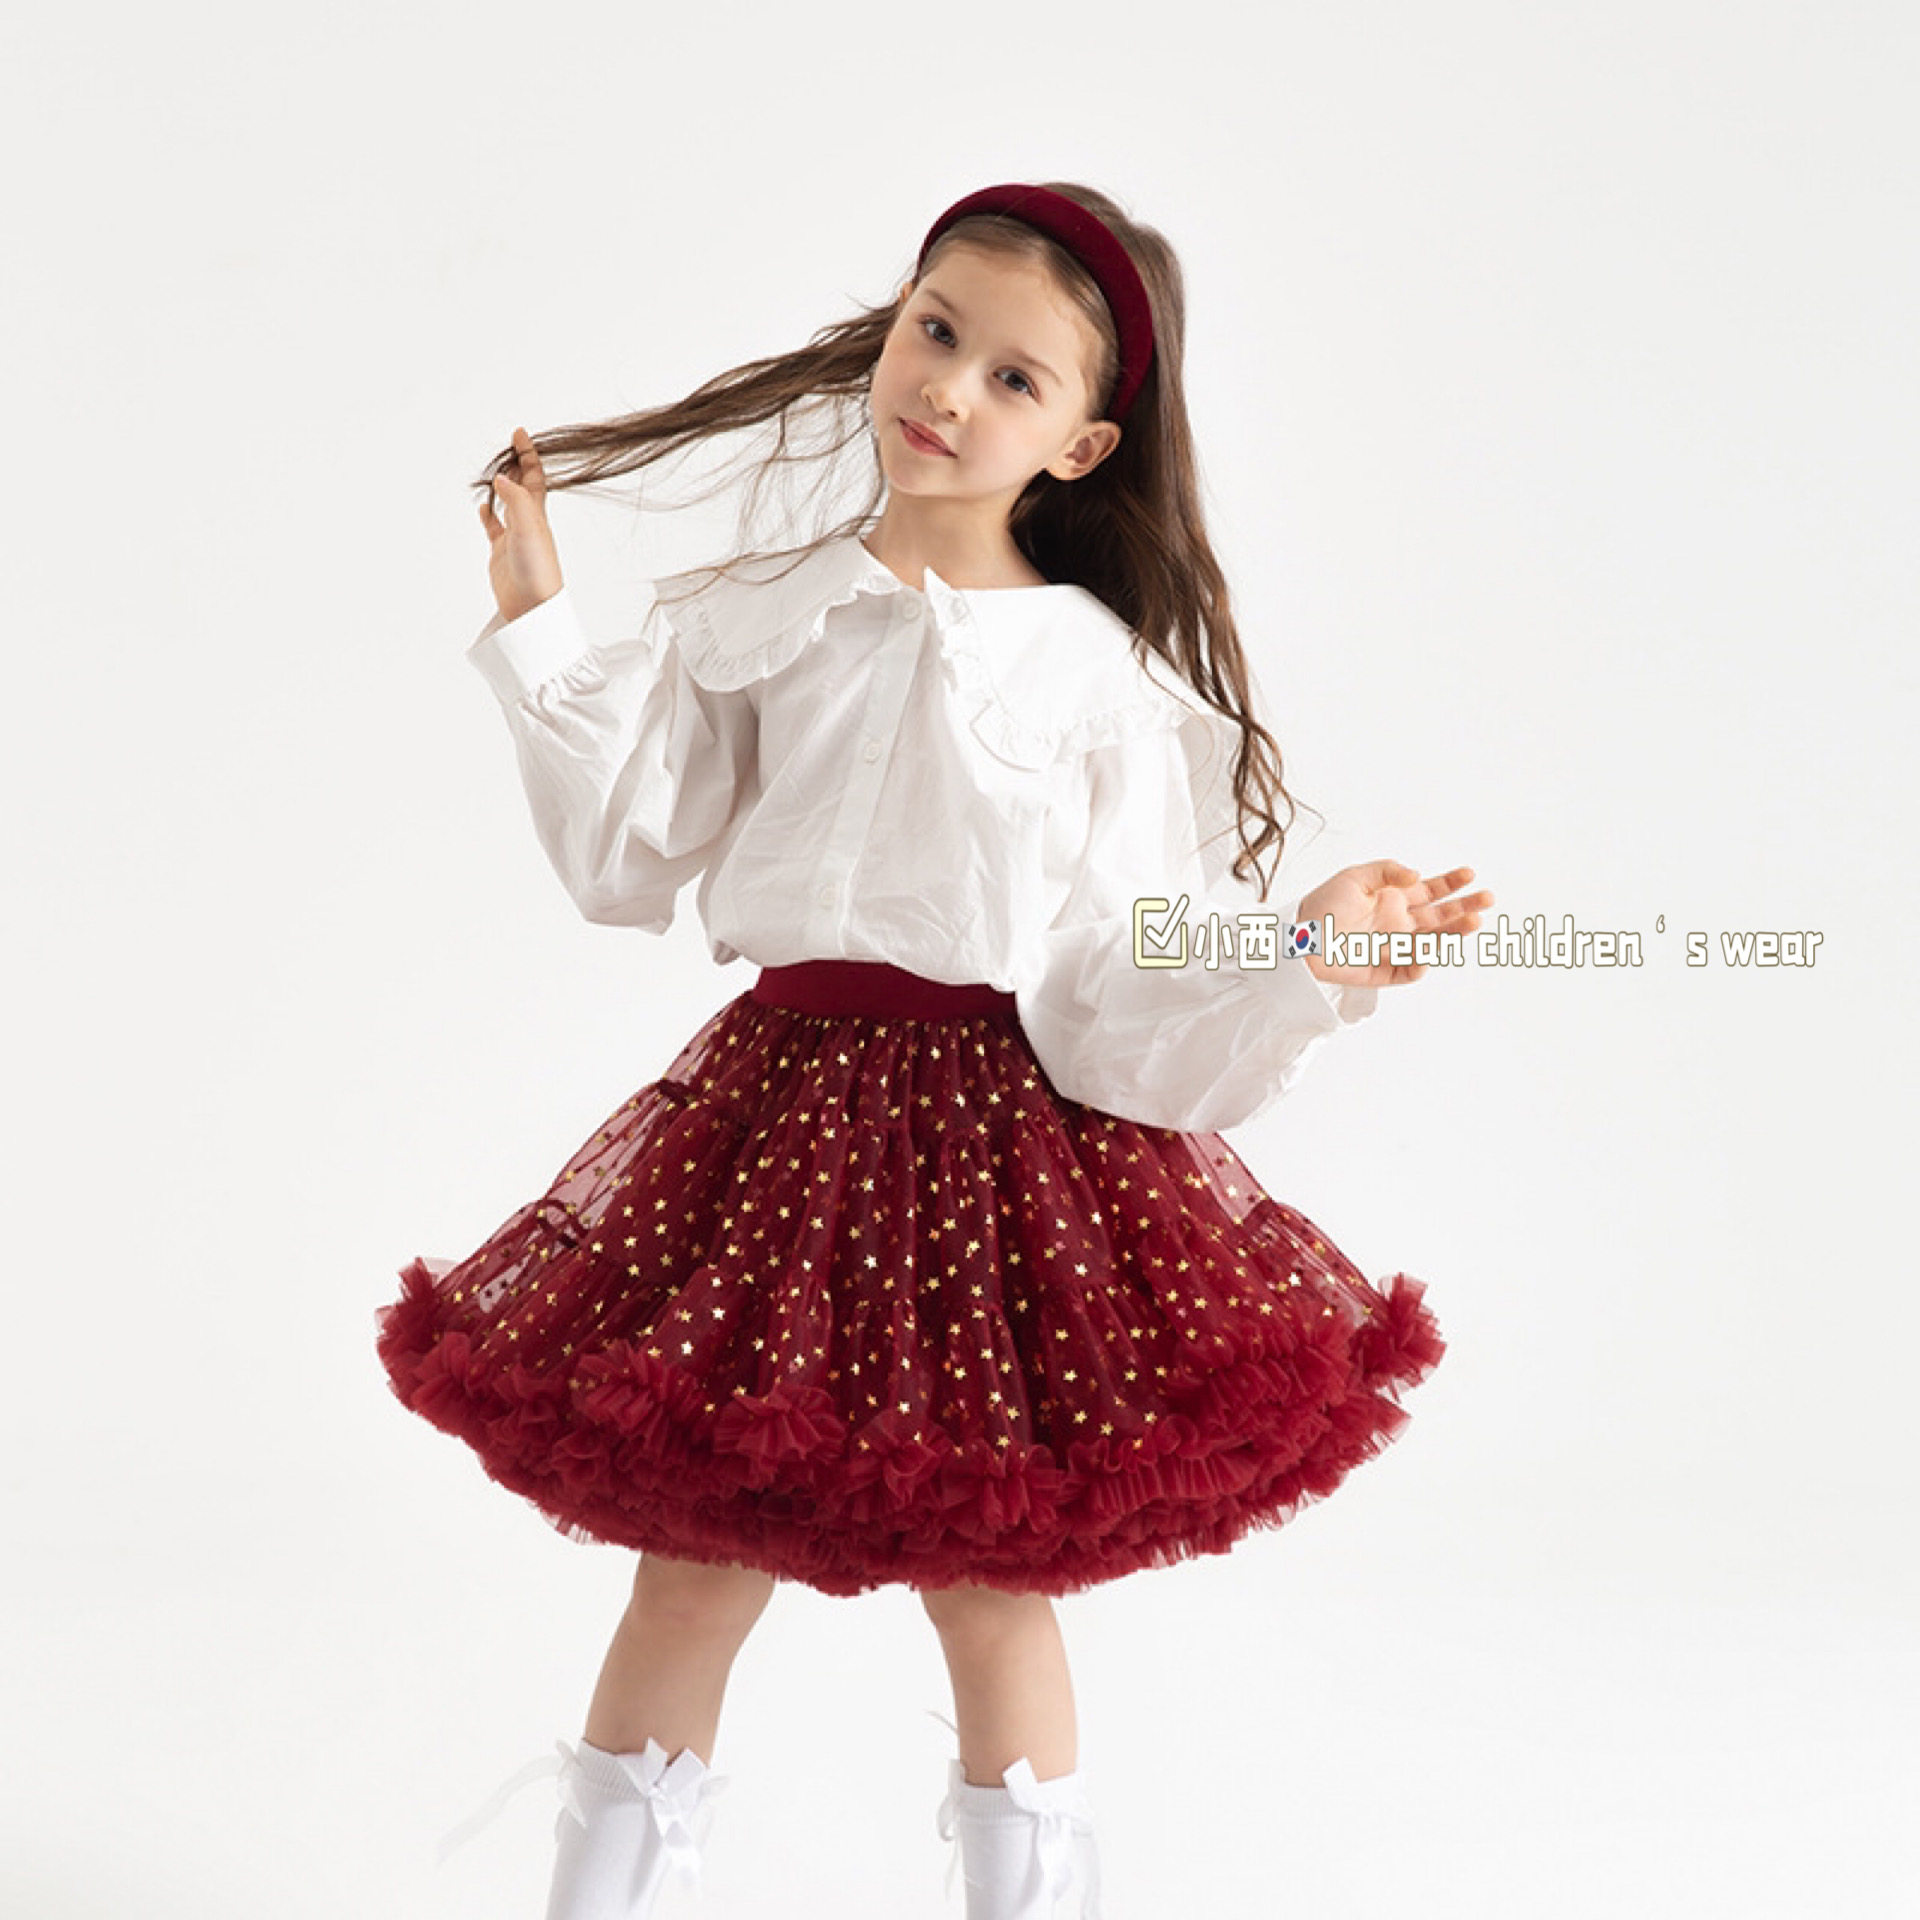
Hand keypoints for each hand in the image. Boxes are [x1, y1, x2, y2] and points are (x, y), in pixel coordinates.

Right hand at [478, 426, 564, 621]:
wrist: (533, 606)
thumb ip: (516, 500)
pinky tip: (484, 508)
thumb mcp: (529, 527)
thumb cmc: (537, 570)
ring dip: (501, 487)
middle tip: (508, 446)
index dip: (528, 453)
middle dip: (516, 464)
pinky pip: (494, 527)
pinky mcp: (502, 552)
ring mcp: (515, 536)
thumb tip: (503, 478)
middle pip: (522, 485)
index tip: (519, 432)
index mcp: (537, 513)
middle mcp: (528, 522)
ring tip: (494, 472)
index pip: (534, 475)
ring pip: (507, 504)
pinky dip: (489, 514)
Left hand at [1297, 862, 1492, 988]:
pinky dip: (1419, 964)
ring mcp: (1394, 947)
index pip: (1432, 891)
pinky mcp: (1384, 970)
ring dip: (1453, 933)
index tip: (1469, 875)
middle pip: (1441, 916)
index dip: (1452, 883)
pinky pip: (1409, 970)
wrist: (1299, 939)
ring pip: (1433, 941)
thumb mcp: (1354, 877)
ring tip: (1473, 922)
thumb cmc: (1322, 906)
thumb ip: (1387, 872)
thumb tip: (1417, 875)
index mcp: (1395, 899)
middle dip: (1465, 907)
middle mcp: (1400, 923)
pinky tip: (1425, 954)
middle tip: (1487, 899)